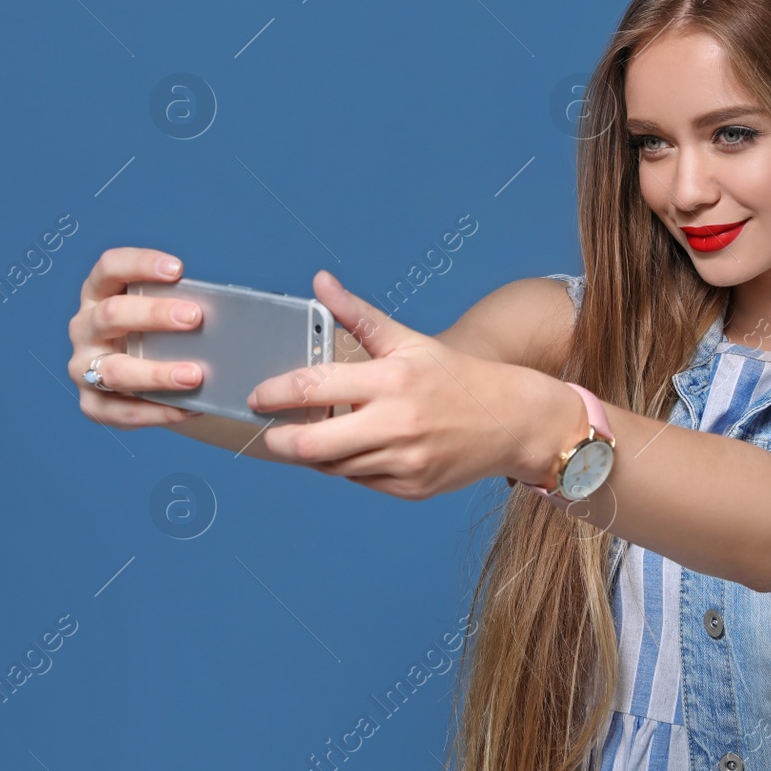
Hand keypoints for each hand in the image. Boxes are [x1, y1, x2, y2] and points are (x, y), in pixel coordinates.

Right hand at [67, 247, 208, 428]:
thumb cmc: (160, 337)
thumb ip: (179, 308)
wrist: (148, 384)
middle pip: (112, 315)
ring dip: (157, 372)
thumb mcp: (162, 317)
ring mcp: (83, 368)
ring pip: (116, 370)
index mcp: (98, 295)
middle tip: (195, 318)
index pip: (109, 268)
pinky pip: (125, 411)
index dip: (139, 264)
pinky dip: (160, 411)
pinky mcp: (93, 405)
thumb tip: (228, 310)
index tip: (177, 269)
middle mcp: (85, 328)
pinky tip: (190, 408)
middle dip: (154, 314)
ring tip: (195, 375)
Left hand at [246, 269, 578, 499]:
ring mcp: (404, 461)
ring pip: (334, 467)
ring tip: (313, 437)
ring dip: (315, 455)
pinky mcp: (412, 488)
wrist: (513, 420)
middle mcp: (396, 424)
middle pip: (312, 446)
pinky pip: (360, 482)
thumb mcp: (408, 340)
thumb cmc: (455, 376)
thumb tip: (320, 282)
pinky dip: (348, 468)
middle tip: (269, 434)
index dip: (275, 394)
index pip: (313, 388)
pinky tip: (352, 450)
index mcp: (391, 380)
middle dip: (280, 442)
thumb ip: (359, 315)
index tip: (257, 396)